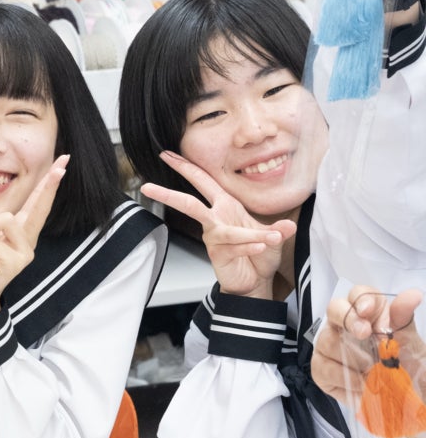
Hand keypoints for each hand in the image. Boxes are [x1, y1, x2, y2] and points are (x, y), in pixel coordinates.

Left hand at [0, 155, 68, 327]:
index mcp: (20, 229)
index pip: (37, 202)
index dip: (49, 183)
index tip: (63, 162)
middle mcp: (27, 239)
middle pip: (39, 207)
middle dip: (49, 185)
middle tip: (62, 165)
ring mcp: (24, 252)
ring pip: (5, 220)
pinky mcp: (14, 263)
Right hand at [140, 151, 291, 299]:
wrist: (255, 282)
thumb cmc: (257, 255)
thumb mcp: (273, 236)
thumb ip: (279, 229)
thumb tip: (288, 226)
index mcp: (225, 206)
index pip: (202, 181)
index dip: (185, 167)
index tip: (167, 155)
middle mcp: (216, 219)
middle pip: (189, 203)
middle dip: (168, 194)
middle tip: (149, 187)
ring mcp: (214, 238)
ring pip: (225, 231)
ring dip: (250, 234)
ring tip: (270, 238)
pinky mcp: (218, 255)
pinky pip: (235, 247)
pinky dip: (252, 247)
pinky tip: (263, 248)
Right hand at [313, 287, 425, 406]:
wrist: (408, 400)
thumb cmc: (408, 368)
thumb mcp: (410, 343)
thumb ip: (404, 318)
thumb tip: (413, 294)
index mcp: (368, 314)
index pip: (357, 294)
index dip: (360, 299)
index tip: (368, 311)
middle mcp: (344, 326)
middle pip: (334, 309)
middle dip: (347, 319)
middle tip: (364, 333)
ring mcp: (329, 347)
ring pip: (327, 340)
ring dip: (351, 356)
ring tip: (372, 371)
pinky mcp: (321, 370)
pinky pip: (323, 367)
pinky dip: (343, 377)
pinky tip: (360, 385)